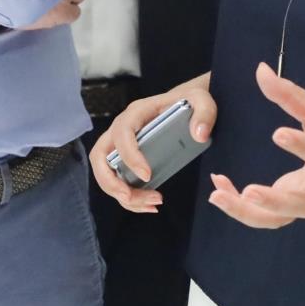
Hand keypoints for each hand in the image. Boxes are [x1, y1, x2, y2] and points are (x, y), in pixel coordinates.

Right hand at [90, 74, 216, 213]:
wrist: (187, 104)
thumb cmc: (191, 101)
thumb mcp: (203, 100)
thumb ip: (204, 113)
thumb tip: (199, 135)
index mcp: (137, 112)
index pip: (122, 132)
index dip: (129, 155)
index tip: (148, 176)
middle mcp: (122, 127)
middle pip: (100, 155)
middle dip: (111, 181)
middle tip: (130, 198)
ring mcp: (121, 144)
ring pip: (105, 171)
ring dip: (120, 194)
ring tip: (150, 205)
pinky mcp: (127, 158)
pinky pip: (117, 179)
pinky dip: (128, 197)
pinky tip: (149, 205)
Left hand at [207, 63, 304, 229]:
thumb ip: (290, 95)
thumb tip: (260, 69)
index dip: (300, 145)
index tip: (277, 133)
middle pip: (300, 203)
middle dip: (273, 201)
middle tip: (248, 191)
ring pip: (280, 218)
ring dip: (247, 212)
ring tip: (217, 194)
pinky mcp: (296, 208)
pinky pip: (269, 217)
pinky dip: (244, 209)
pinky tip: (221, 190)